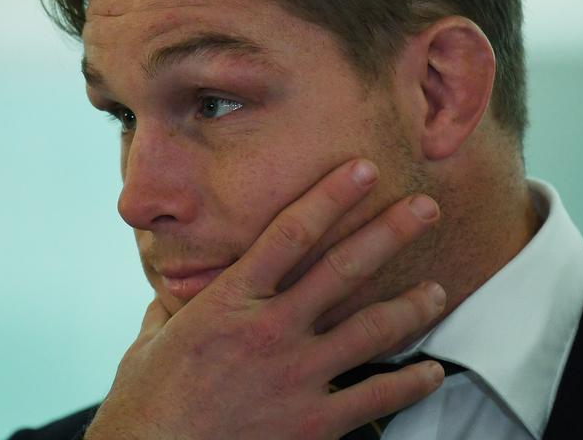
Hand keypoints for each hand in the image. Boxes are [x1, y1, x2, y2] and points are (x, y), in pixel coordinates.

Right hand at [84, 158, 447, 439]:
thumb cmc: (145, 408)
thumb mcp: (151, 344)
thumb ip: (173, 311)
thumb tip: (173, 293)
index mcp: (230, 301)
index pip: (290, 233)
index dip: (331, 196)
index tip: (363, 169)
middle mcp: (271, 331)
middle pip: (344, 269)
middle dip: (391, 233)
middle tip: (426, 209)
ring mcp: (296, 377)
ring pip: (372, 329)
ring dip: (411, 306)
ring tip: (437, 291)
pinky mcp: (313, 424)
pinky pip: (376, 397)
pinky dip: (410, 383)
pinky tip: (431, 373)